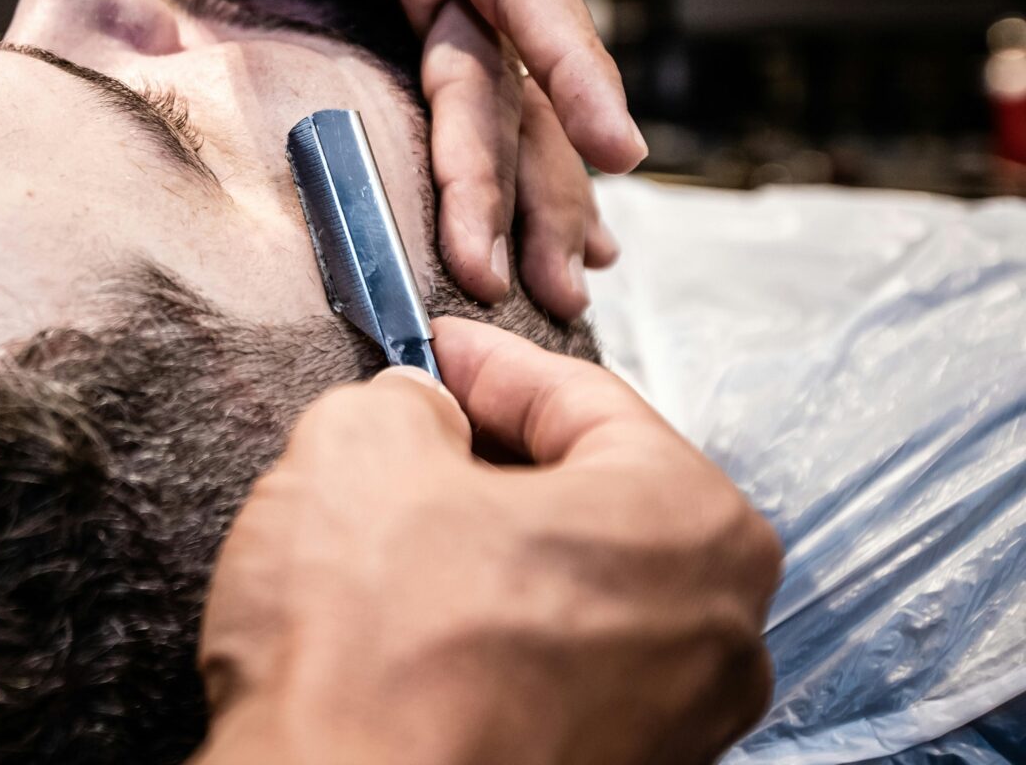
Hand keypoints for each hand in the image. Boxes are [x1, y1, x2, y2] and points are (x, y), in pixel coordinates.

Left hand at [111, 0, 637, 314]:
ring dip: (535, 203)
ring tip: (562, 294)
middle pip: (506, 70)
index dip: (568, 57)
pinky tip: (554, 254)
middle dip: (522, 176)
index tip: (616, 143)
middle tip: (525, 278)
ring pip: (508, 111)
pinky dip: (514, 188)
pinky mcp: (419, 45)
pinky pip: (481, 122)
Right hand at [191, 318, 780, 764]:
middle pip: (596, 498)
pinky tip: (414, 623)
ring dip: (494, 551)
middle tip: (411, 433)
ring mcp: (677, 725)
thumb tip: (421, 411)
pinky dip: (497, 634)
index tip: (433, 353)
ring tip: (396, 532)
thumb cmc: (370, 651)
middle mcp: (718, 632)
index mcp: (690, 522)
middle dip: (498, 460)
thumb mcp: (360, 448)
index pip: (582, 401)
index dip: (487, 365)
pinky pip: (560, 671)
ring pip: (578, 589)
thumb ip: (408, 400)